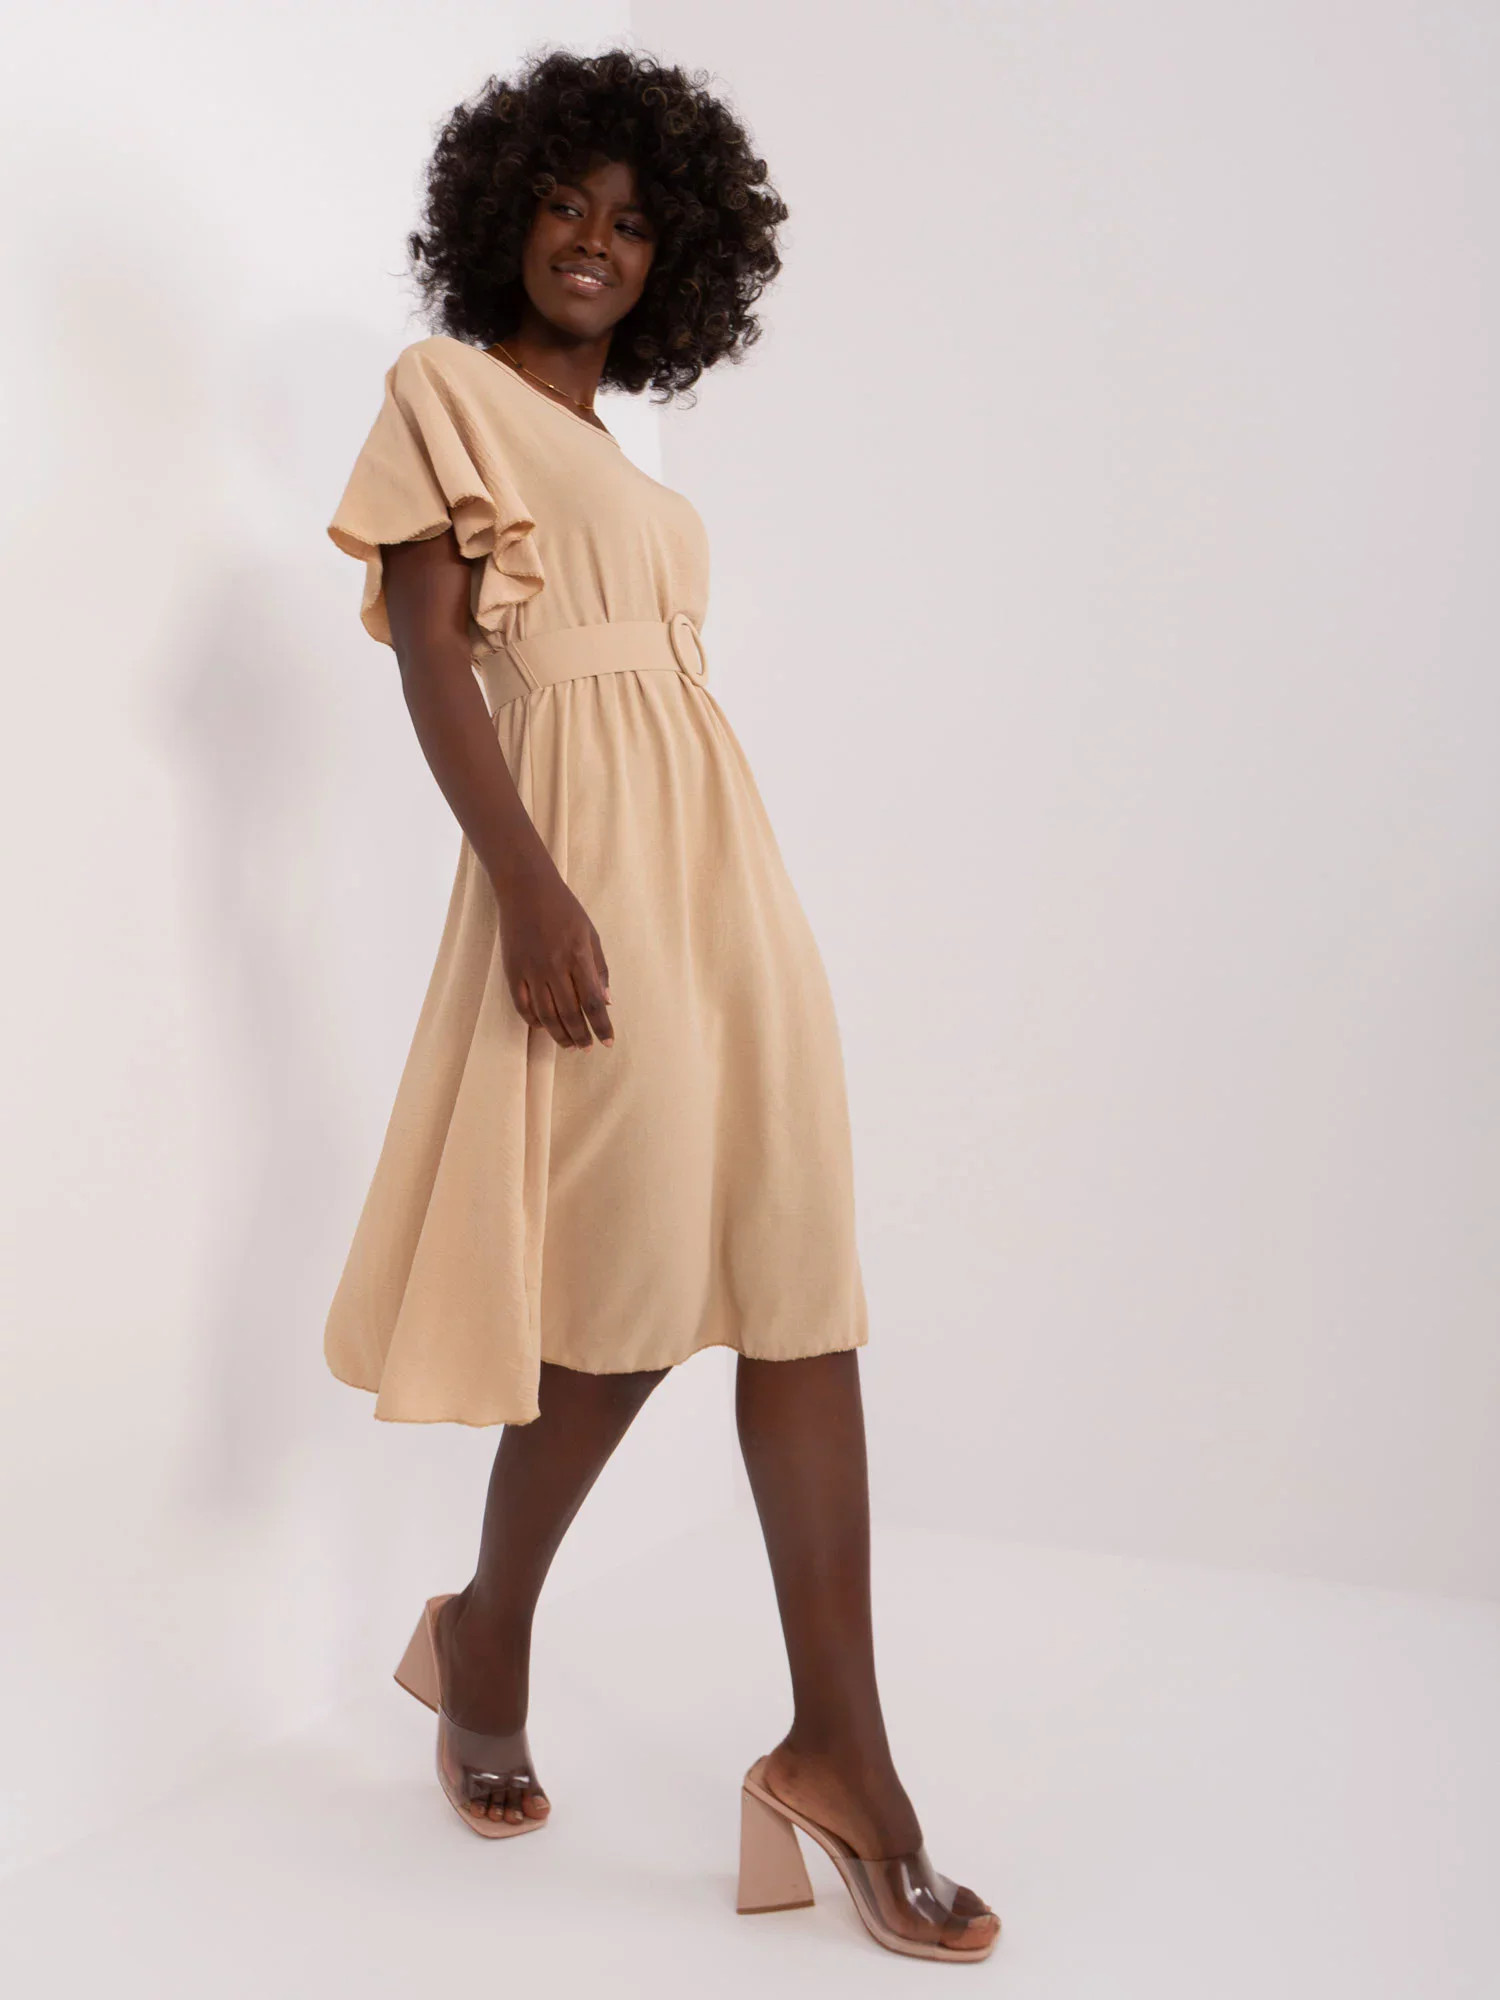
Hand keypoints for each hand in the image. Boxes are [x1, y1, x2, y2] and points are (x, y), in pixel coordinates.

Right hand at [493, 860, 613, 1049]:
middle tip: (586, 1048)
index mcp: (578, 956)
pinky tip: (543, 1027)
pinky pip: (522, 1005)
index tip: (608, 1042)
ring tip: (568, 1044)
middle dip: (581, 1036)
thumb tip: (607, 1001)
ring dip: (559, 1034)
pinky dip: (533, 1021)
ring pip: (546, 1014)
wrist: (525, 888)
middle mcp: (554, 966)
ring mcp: (531, 969)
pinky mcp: (512, 970)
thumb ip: (599, 968)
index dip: (601, 1026)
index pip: (593, 1002)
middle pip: (570, 1013)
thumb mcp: (590, 933)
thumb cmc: (564, 909)